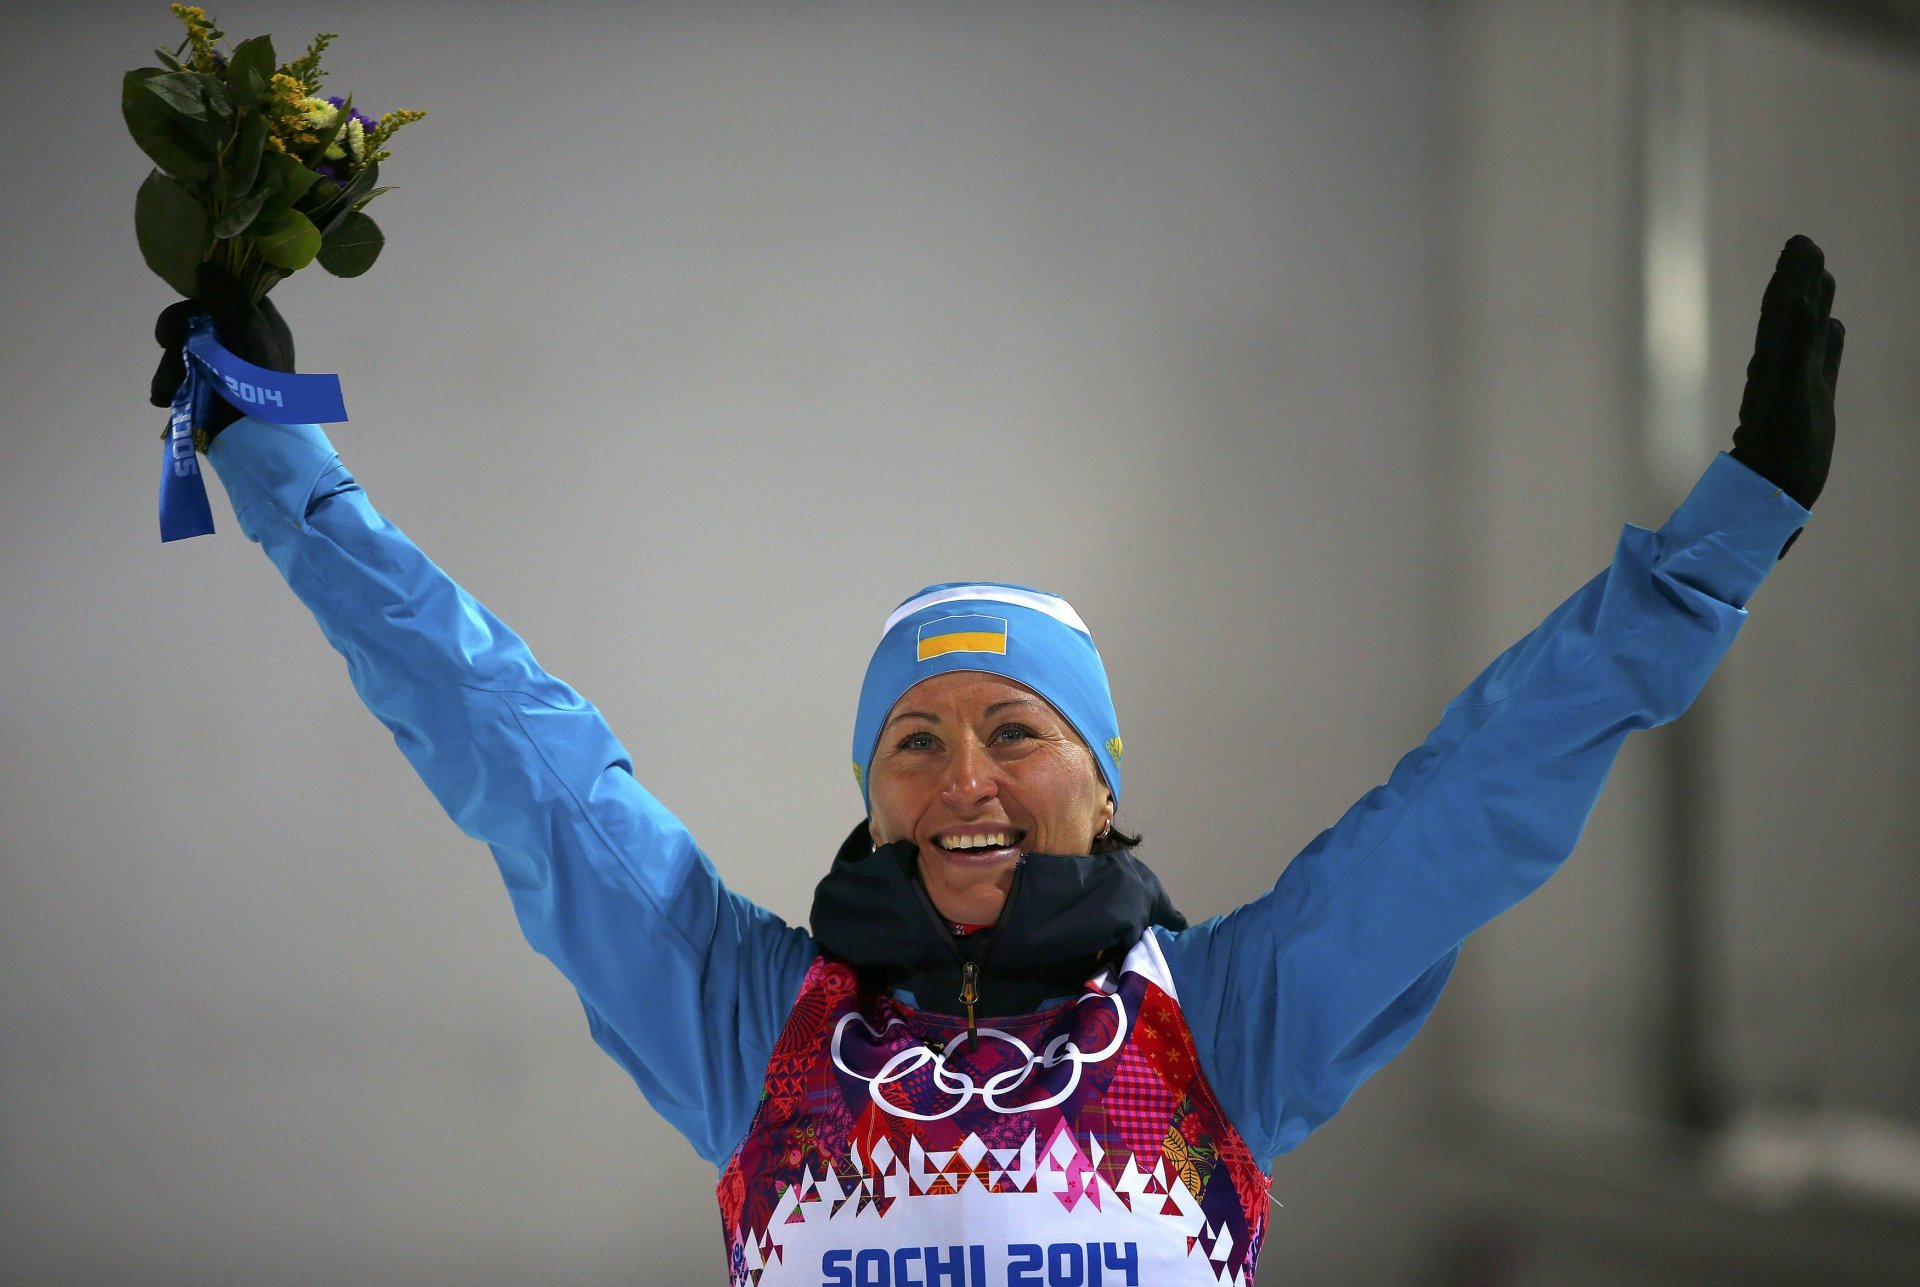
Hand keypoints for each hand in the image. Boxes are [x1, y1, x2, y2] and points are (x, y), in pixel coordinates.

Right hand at [149, 265, 296, 444]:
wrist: (259, 443)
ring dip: (168, 367)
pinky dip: (164, 387)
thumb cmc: (263, 385)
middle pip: (192, 321)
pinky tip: (162, 398)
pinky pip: (174, 379)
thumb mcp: (252, 334)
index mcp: (259, 326)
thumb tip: (206, 268)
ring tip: (169, 387)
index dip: (201, 296)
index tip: (188, 301)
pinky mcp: (202, 392)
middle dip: (174, 332)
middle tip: (166, 341)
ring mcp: (219, 369)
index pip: (224, 295)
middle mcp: (239, 343)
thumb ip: (230, 299)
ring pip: (179, 351)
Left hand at [1729, 234, 1844, 511]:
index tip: (1796, 244)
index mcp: (1774, 358)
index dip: (1788, 276)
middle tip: (1805, 243)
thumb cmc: (1779, 444)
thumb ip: (1791, 345)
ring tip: (1822, 271)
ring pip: (1809, 331)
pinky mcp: (1814, 401)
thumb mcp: (1787, 389)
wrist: (1775, 487)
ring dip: (1814, 300)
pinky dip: (1829, 340)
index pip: (1781, 307)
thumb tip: (1794, 301)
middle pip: (1792, 311)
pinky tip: (1835, 325)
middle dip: (1799, 277)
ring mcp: (1800, 382)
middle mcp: (1784, 365)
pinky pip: (1824, 361)